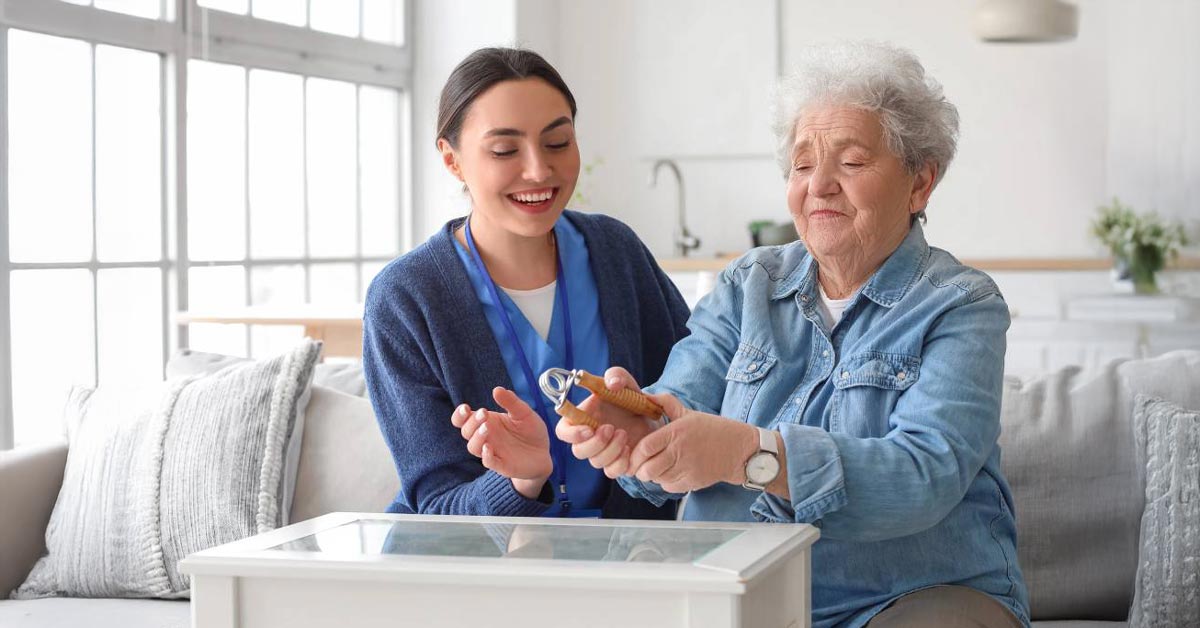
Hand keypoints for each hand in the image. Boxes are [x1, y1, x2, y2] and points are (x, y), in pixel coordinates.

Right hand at [450, 387, 552, 486]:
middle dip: (471, 422)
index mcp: (488, 422)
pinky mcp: (501, 464)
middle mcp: (486, 437)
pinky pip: (488, 462)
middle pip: (466, 431)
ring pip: (473, 447)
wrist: (544, 453)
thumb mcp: (524, 413)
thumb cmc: (531, 431)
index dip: (459, 415)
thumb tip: (497, 389)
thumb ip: (511, 402)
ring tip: (487, 427)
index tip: (465, 408)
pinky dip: (486, 456)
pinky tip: (489, 447)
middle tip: (484, 413)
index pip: (463, 420)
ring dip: (476, 437)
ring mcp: (492, 451)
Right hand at [554, 366, 665, 477]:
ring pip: (596, 462)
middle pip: (578, 451)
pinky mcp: (616, 464)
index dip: (571, 434)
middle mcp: (588, 438)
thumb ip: (617, 375)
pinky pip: (611, 472)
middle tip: (611, 428)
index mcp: (582, 418)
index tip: (588, 428)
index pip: (563, 431)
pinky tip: (629, 449)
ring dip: (610, 450)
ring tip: (624, 434)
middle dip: (594, 443)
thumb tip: (612, 383)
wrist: (651, 417)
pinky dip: (620, 463)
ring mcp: (601, 453)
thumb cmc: (630, 399)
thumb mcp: (626, 382)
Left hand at [627, 396, 758, 493]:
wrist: (739, 449)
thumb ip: (666, 403)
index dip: (635, 454)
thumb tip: (646, 395)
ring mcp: (687, 469)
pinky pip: (669, 487)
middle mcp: (680, 451)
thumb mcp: (689, 413)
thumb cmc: (712, 429)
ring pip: (657, 479)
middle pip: (647, 469)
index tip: (635, 453)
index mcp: (676, 432)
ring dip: (654, 475)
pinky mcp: (693, 482)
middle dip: (640, 470)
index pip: (645, 447)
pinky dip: (666, 482)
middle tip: (642, 465)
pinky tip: (672, 472)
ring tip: (659, 466)